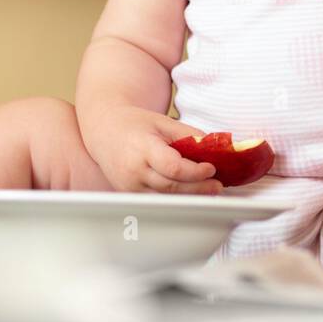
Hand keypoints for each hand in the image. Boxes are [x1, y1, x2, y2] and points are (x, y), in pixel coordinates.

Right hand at [83, 106, 223, 194]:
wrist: (104, 130)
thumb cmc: (134, 124)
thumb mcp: (163, 122)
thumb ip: (188, 135)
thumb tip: (213, 148)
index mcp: (142, 149)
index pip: (173, 167)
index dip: (195, 171)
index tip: (212, 168)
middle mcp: (133, 171)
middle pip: (171, 187)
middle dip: (198, 188)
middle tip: (217, 186)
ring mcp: (129, 186)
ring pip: (164, 198)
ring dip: (189, 196)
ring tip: (209, 190)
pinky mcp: (129, 194)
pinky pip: (156, 199)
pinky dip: (174, 198)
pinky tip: (189, 193)